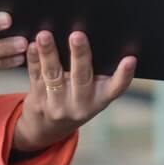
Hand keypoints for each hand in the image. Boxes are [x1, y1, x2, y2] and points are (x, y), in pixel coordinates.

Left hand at [12, 30, 136, 152]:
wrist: (48, 129)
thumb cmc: (78, 100)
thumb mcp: (93, 95)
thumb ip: (97, 74)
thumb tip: (93, 35)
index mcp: (100, 100)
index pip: (116, 88)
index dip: (124, 75)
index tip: (130, 59)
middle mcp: (80, 104)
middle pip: (81, 77)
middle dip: (79, 55)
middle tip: (77, 35)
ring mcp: (57, 103)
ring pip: (53, 75)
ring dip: (49, 53)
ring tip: (45, 35)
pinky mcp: (38, 99)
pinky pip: (35, 76)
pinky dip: (33, 59)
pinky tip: (32, 45)